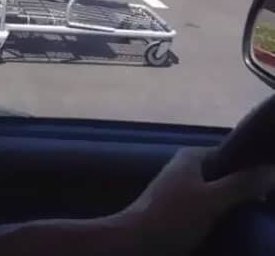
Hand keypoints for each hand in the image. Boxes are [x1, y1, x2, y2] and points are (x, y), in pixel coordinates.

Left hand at [122, 148, 274, 255]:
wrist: (135, 243)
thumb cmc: (172, 216)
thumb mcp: (212, 200)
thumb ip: (242, 185)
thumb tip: (272, 169)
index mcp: (193, 157)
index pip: (230, 154)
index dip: (251, 166)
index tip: (271, 182)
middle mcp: (187, 169)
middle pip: (225, 175)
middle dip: (244, 188)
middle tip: (266, 203)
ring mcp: (182, 191)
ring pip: (218, 195)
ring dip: (234, 206)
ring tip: (255, 216)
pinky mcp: (180, 212)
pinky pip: (209, 210)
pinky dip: (222, 217)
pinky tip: (234, 228)